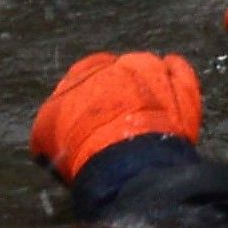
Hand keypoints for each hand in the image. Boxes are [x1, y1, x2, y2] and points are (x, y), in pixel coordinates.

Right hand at [29, 51, 202, 182]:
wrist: (123, 163)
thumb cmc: (80, 148)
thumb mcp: (46, 136)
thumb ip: (48, 124)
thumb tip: (46, 137)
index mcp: (84, 71)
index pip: (85, 73)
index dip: (87, 95)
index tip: (89, 115)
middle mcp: (119, 64)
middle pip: (119, 71)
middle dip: (119, 90)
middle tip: (119, 117)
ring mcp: (154, 73)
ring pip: (149, 68)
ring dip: (147, 82)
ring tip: (146, 107)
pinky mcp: (182, 88)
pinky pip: (180, 72)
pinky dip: (176, 75)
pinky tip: (173, 82)